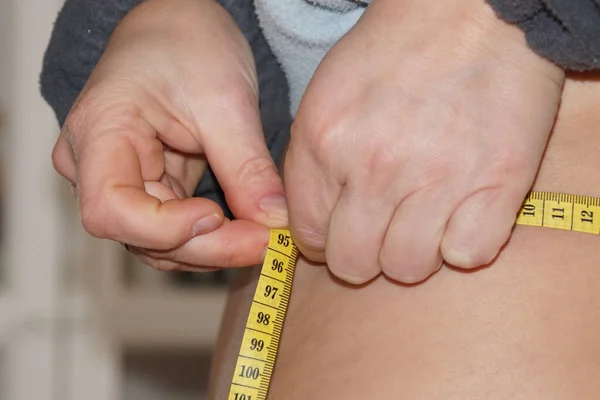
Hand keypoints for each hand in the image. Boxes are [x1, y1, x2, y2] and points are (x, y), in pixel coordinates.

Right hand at [52, 0, 287, 270]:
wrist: (180, 27)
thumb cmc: (187, 43)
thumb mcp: (224, 100)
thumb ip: (246, 167)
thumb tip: (274, 223)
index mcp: (98, 132)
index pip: (109, 209)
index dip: (162, 228)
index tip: (217, 215)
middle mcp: (98, 167)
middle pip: (140, 235)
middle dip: (207, 246)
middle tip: (268, 242)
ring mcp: (124, 182)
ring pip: (161, 243)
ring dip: (215, 248)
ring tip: (267, 236)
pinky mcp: (152, 189)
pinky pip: (178, 231)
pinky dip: (215, 237)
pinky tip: (250, 229)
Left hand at [285, 0, 563, 283]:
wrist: (473, 12)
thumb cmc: (396, 50)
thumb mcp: (326, 95)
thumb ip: (311, 164)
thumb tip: (311, 225)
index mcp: (323, 141)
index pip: (307, 236)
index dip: (323, 242)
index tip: (341, 233)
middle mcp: (374, 167)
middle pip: (353, 265)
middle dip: (363, 256)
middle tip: (381, 230)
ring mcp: (436, 179)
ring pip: (407, 268)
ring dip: (414, 252)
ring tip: (424, 218)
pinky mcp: (496, 184)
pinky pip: (468, 255)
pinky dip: (464, 243)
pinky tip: (461, 214)